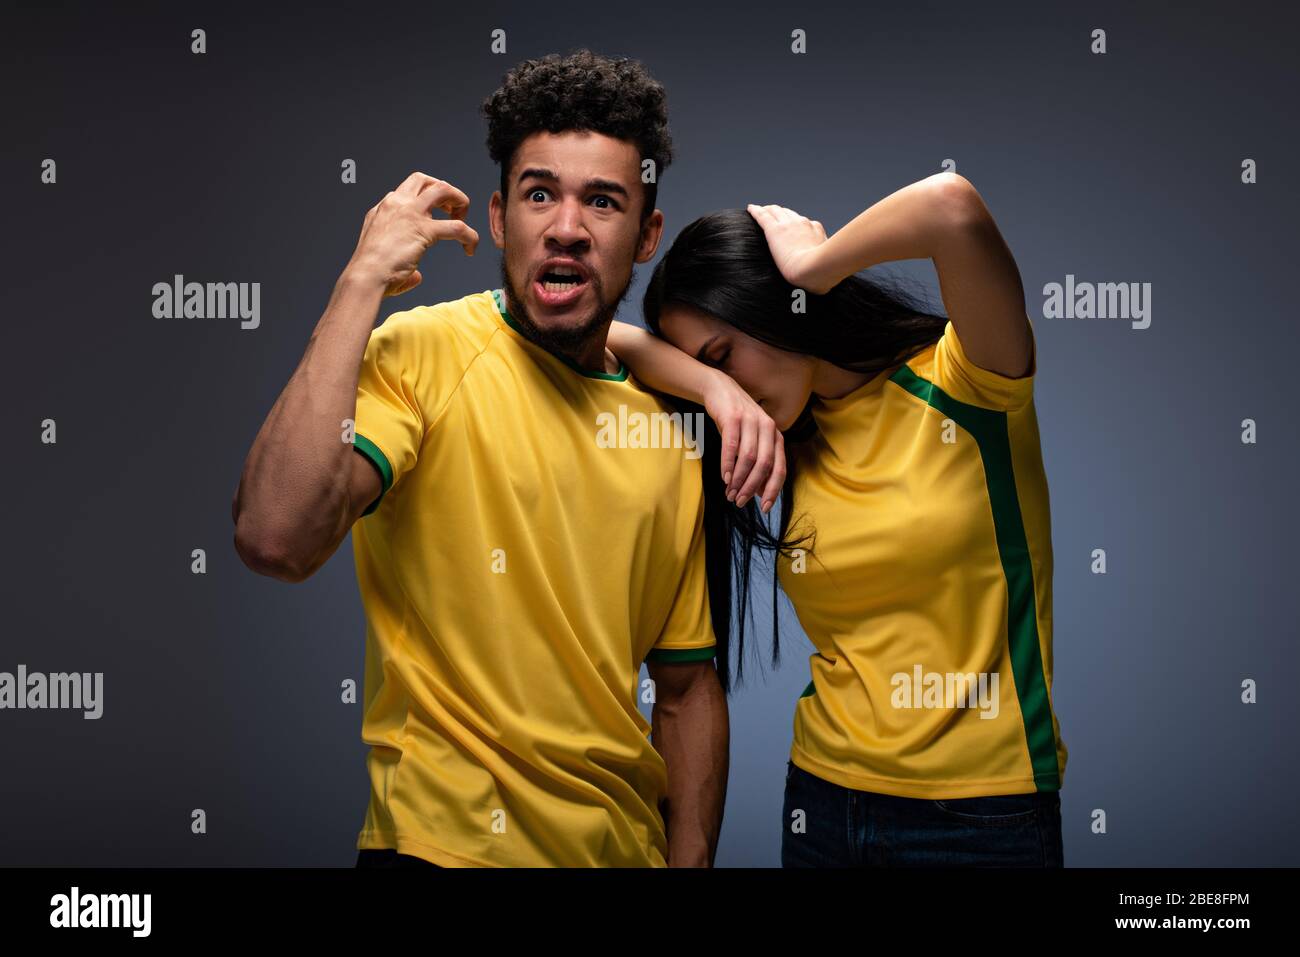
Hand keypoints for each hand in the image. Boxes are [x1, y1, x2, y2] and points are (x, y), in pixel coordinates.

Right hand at [346, 172, 480, 297]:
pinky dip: (470, 236)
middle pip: (424, 180)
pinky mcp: (424, 229)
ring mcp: (410, 213)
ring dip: (460, 200)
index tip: (434, 214)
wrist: (365, 277)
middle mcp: (396, 204)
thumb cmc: (371, 273)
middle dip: (442, 190)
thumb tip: (416, 275)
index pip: (407, 190)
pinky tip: (470, 248)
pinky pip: (457, 227)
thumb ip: (402, 259)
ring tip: (464, 220)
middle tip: (452, 211)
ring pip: (443, 189)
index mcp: (383, 209)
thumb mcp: (381, 257)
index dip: (425, 198)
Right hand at [700, 370, 785, 513]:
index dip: (773, 490)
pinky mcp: (733, 417)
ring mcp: (751, 421)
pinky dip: (728, 464)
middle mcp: (768, 428)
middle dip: (752, 487)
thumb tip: (759, 492)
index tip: (764, 508)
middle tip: (740, 502)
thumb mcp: (751, 442)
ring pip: (749, 458)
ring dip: (738, 479)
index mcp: (776, 437)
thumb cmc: (737, 422)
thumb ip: (758, 465)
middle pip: (765, 465)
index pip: (780, 468)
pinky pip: (732, 446)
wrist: (720, 391)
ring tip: (730, 493)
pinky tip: (724, 477)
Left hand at [746, 203, 831, 294]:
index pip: (805, 223)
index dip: (797, 222)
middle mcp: (802, 224)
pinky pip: (763, 216)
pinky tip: (750, 208)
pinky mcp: (774, 230)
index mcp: (816, 230)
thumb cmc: (821, 274)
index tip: (792, 226)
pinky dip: (756, 211)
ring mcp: (788, 225)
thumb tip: (822, 283)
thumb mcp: (826, 266)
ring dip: (768, 209)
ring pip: (775, 211)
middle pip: (789, 213)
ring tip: (761, 210)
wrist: (813, 269)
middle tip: (773, 214)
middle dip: (781, 213)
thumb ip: (822, 268)